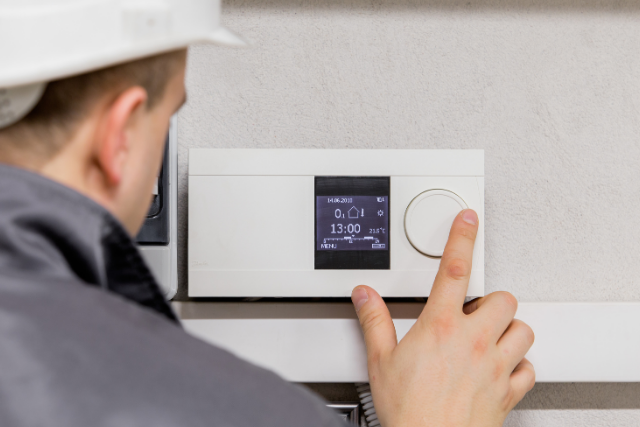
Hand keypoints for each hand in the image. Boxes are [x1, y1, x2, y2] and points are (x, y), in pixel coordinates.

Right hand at [351, 209, 534, 426]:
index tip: (468, 220)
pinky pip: (529, 369)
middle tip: (473, 311)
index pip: (453, 269)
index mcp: (441, 326)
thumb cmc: (408, 410)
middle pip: (503, 299)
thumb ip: (374, 321)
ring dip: (509, 329)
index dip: (461, 238)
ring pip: (524, 329)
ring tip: (489, 336)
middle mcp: (473, 341)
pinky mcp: (508, 392)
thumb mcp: (380, 361)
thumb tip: (365, 295)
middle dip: (490, 300)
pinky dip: (520, 365)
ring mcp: (495, 366)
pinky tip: (503, 367)